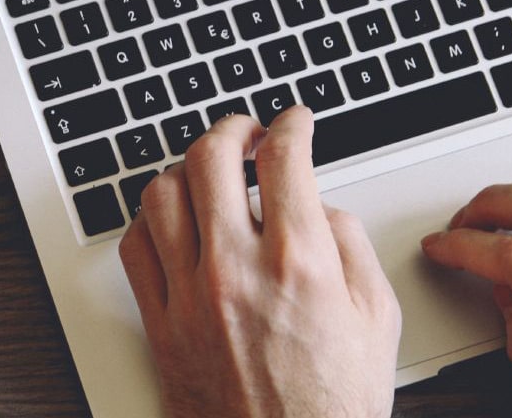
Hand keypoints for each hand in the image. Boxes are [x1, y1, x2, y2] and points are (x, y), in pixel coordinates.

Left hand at [118, 107, 400, 417]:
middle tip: (248, 132)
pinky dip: (150, 221)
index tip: (294, 122)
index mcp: (298, 263)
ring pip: (162, 194)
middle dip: (233, 129)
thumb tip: (319, 205)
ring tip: (207, 173)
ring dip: (186, 169)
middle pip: (211, 158)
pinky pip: (134, 248)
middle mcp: (236, 271)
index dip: (291, 124)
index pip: (284, 157)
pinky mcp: (161, 324)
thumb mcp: (377, 317)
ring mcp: (191, 296)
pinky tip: (173, 222)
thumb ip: (350, 245)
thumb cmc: (334, 404)